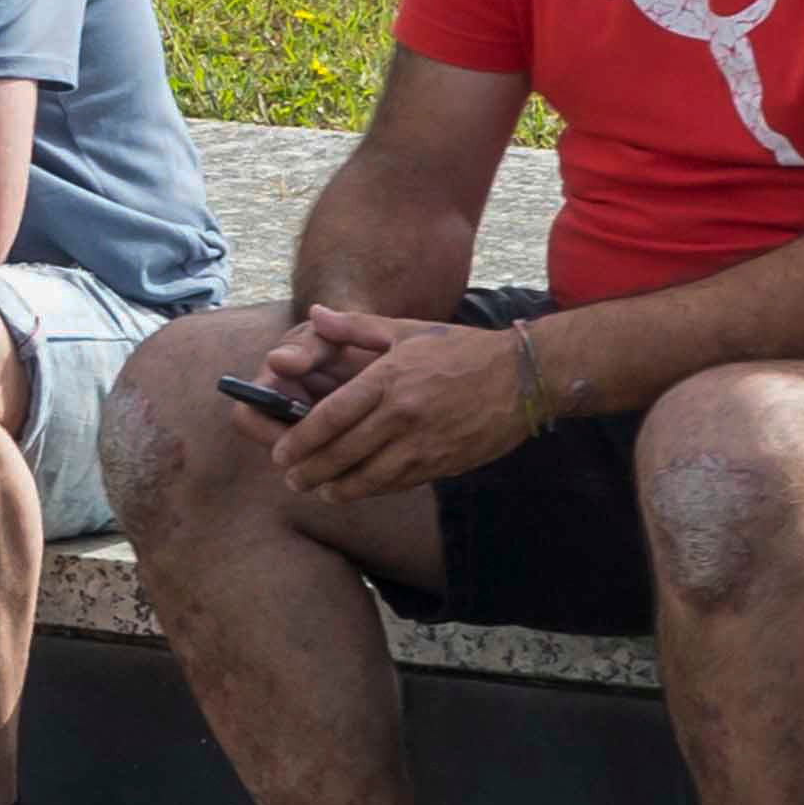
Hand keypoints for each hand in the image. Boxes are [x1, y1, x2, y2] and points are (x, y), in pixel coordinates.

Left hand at [269, 301, 561, 505]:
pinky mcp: (445, 462)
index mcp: (389, 378)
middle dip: (312, 469)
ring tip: (318, 491)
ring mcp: (425, 443)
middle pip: (345, 451)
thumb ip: (355, 327)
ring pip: (371, 475)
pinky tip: (357, 490)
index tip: (281, 452)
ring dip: (339, 488)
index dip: (302, 438)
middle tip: (290, 479)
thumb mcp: (406, 329)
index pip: (333, 415)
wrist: (523, 377)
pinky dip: (374, 489)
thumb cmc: (461, 350)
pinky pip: (400, 481)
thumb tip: (315, 313)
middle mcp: (403, 414)